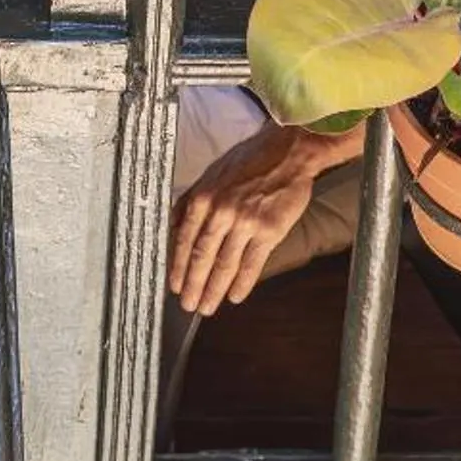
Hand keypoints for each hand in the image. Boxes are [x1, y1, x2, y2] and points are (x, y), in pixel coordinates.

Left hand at [168, 124, 336, 315]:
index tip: (174, 285)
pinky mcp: (269, 230)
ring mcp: (245, 222)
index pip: (184, 241)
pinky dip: (242, 283)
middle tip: (188, 305)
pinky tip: (235, 296)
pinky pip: (252, 263)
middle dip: (193, 285)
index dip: (177, 267)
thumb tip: (173, 228)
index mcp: (203, 198)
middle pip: (202, 257)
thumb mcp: (210, 175)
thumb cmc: (248, 162)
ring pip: (225, 264)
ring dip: (215, 289)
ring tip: (208, 306)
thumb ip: (191, 202)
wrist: (287, 154)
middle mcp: (221, 212)